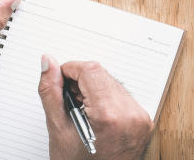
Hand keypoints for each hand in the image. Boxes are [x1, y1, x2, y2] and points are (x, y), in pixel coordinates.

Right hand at [39, 57, 153, 159]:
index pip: (91, 70)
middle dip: (81, 82)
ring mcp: (140, 118)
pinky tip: (95, 118)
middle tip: (68, 101)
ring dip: (95, 90)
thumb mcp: (58, 130)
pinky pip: (125, 97)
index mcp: (109, 115)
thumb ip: (51, 92)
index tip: (60, 78)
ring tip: (81, 114)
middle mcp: (130, 114)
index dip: (71, 69)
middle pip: (103, 75)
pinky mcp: (144, 121)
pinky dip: (108, 100)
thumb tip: (48, 63)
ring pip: (114, 84)